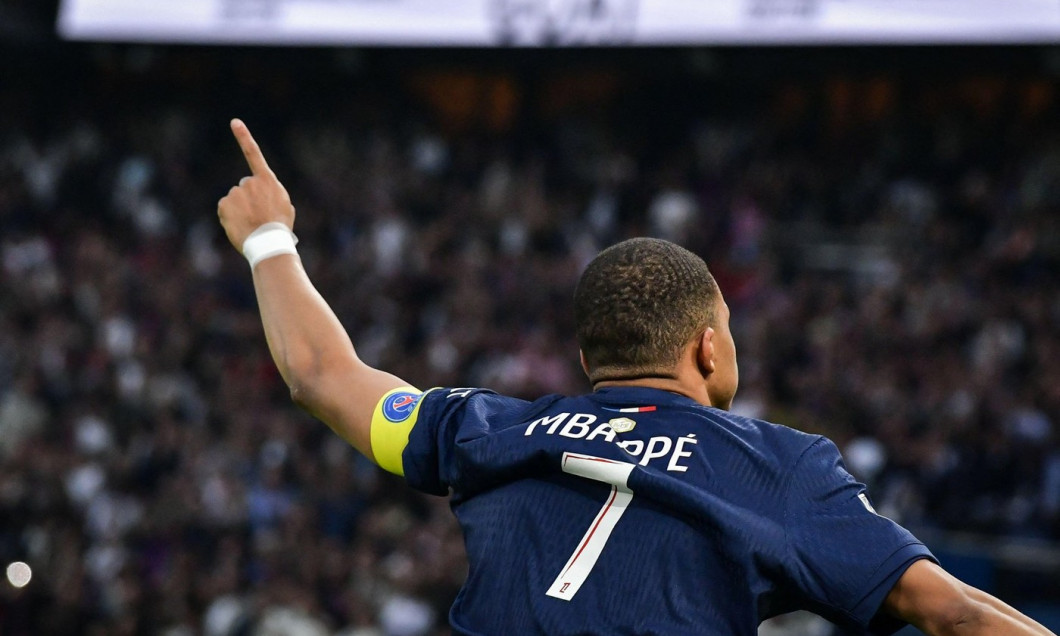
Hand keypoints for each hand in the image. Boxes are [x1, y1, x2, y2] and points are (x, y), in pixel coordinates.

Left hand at [217, 119, 295, 251]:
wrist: (269, 242)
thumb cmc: (280, 228)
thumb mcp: (284, 208)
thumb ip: (273, 196)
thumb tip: (264, 197)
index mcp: (268, 181)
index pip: (254, 155)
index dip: (244, 137)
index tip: (234, 122)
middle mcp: (250, 182)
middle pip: (245, 187)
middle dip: (249, 198)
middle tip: (258, 216)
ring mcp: (236, 192)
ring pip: (235, 199)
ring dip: (240, 209)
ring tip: (251, 223)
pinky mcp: (225, 203)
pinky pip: (225, 209)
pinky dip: (230, 216)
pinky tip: (240, 226)